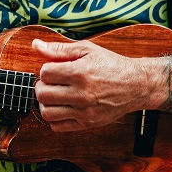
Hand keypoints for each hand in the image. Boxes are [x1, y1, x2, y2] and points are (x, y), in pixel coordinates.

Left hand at [32, 39, 150, 131]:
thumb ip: (59, 49)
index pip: (45, 73)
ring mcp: (84, 111)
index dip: (46, 70)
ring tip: (54, 96)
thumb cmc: (111, 65)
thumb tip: (36, 45)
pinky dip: (54, 118)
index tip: (54, 69)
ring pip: (47, 113)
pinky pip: (58, 127)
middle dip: (42, 86)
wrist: (136, 85)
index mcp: (80, 73)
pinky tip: (61, 108)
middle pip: (42, 94)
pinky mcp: (87, 123)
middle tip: (51, 83)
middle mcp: (81, 94)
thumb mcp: (87, 50)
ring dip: (46, 103)